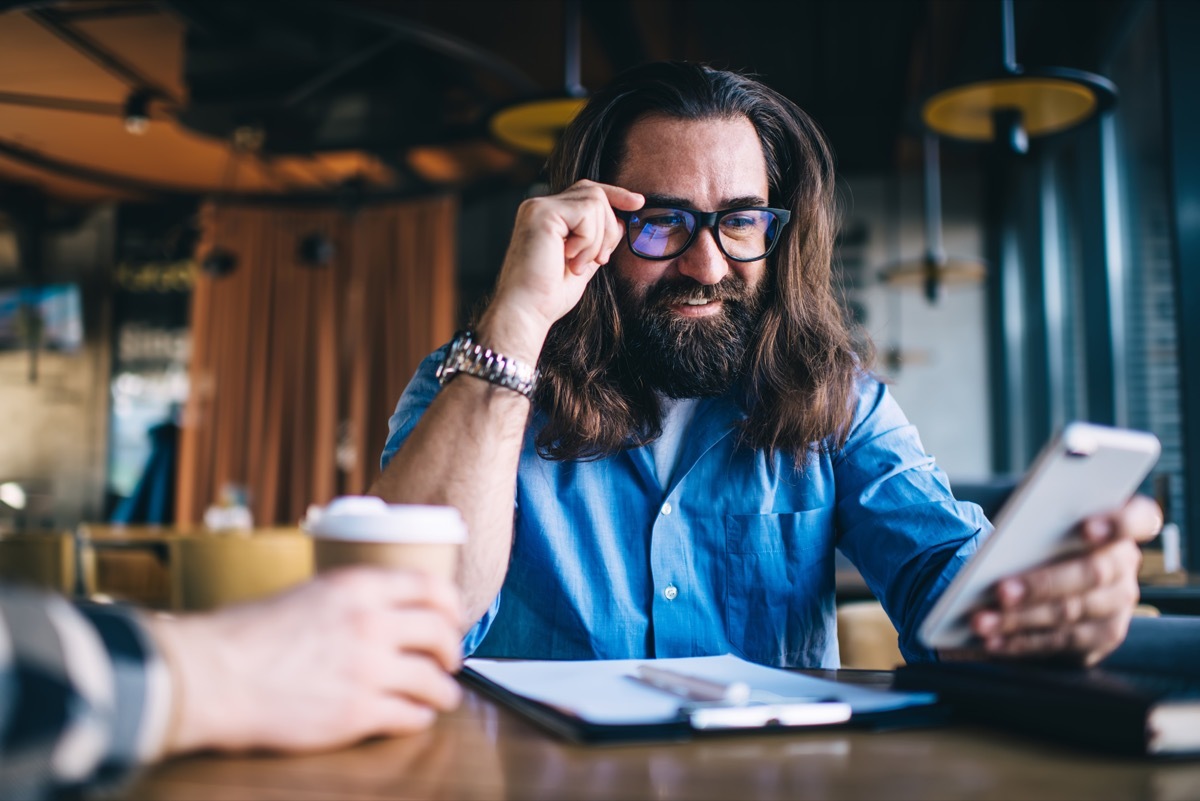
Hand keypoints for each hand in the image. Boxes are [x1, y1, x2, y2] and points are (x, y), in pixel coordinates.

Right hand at [147, 567, 463, 754]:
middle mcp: (372, 623)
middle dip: (452, 650)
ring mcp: (369, 669)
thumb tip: (376, 612)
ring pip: (434, 681)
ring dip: (443, 691)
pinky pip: (410, 716)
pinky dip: (418, 717)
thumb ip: (348, 601)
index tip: (454, 617)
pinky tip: (413, 717)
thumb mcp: (306, 595)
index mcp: (358, 586)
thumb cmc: (244, 636)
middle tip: (450, 661)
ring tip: (441, 696)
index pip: (430, 586)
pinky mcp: (358, 713)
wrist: (213, 676)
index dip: (451, 605)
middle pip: (440, 633)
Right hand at [480, 180, 642, 360]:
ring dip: (596, 240)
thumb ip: (598, 241)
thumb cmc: (547, 296)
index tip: (638, 203)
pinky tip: (569, 259)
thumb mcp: (583, 264)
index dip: (615, 194)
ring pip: (595, 203)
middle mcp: (540, 206)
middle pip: (595, 194)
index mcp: (548, 216)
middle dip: (609, 228)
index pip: (587, 192)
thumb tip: (621, 222)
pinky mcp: (542, 213)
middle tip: (599, 260)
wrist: (526, 312)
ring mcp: (539, 207)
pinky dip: (588, 241)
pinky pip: (586, 213)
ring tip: (576, 265)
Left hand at [968, 494, 1162, 665]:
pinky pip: (1060, 642)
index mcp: (1118, 526)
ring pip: (1071, 612)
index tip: (1086, 528)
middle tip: (1000, 591)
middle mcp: (1125, 565)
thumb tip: (1002, 540)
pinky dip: (1021, 642)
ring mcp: (1118, 605)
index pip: (1137, 519)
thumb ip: (1035, 519)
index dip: (1117, 524)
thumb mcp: (1040, 520)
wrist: (1046, 573)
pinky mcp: (1102, 637)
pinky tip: (992, 641)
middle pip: (1092, 574)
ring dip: (1021, 620)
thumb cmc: (1038, 536)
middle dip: (1042, 584)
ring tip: (981, 621)